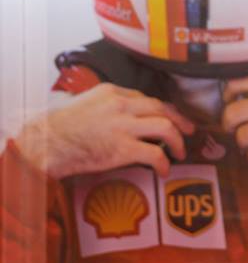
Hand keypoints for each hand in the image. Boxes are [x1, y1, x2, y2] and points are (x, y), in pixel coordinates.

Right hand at [13, 83, 194, 178]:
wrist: (44, 143)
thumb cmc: (59, 127)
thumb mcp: (83, 102)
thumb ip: (105, 104)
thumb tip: (120, 112)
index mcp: (113, 92)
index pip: (148, 98)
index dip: (164, 111)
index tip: (171, 119)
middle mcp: (122, 105)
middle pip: (163, 109)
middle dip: (181, 121)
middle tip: (189, 132)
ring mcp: (123, 127)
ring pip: (166, 127)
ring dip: (178, 141)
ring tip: (180, 152)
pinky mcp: (122, 149)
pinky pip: (155, 154)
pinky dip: (164, 163)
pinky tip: (164, 170)